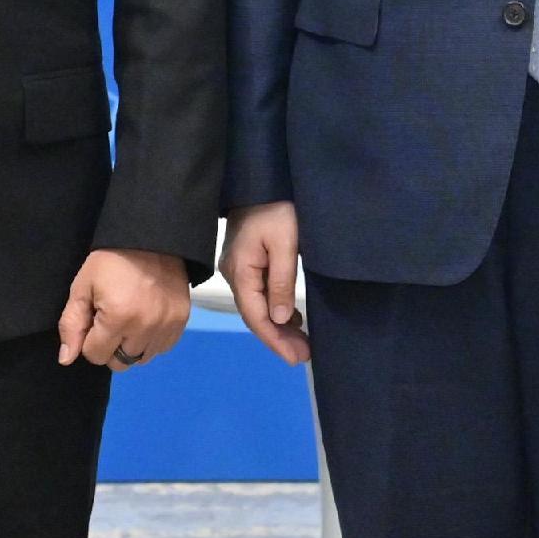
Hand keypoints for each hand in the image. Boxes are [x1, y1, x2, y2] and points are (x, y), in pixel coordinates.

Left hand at [58, 247, 192, 369]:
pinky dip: (151, 340)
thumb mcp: (83, 286)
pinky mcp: (181, 321)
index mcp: (118, 317)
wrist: (151, 237)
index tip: (95, 318)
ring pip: (141, 358)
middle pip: (119, 363)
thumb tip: (66, 360)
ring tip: (130, 318)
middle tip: (112, 319)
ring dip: (132, 346)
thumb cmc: (111, 260)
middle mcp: (145, 327)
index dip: (89, 339)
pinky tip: (146, 318)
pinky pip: (162, 348)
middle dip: (110, 346)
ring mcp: (167, 325)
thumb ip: (72, 324)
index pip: (95, 355)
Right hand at [223, 202, 307, 365]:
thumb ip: (281, 281)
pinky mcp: (246, 262)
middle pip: (255, 314)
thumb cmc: (275, 208)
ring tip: (302, 344)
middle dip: (278, 338)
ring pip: (258, 306)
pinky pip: (260, 293)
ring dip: (278, 326)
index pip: (256, 316)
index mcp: (241, 272)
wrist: (262, 180)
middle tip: (304, 356)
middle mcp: (234, 274)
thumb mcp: (284, 243)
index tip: (296, 358)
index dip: (275, 339)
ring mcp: (238, 269)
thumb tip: (279, 319)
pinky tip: (291, 319)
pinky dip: (276, 309)